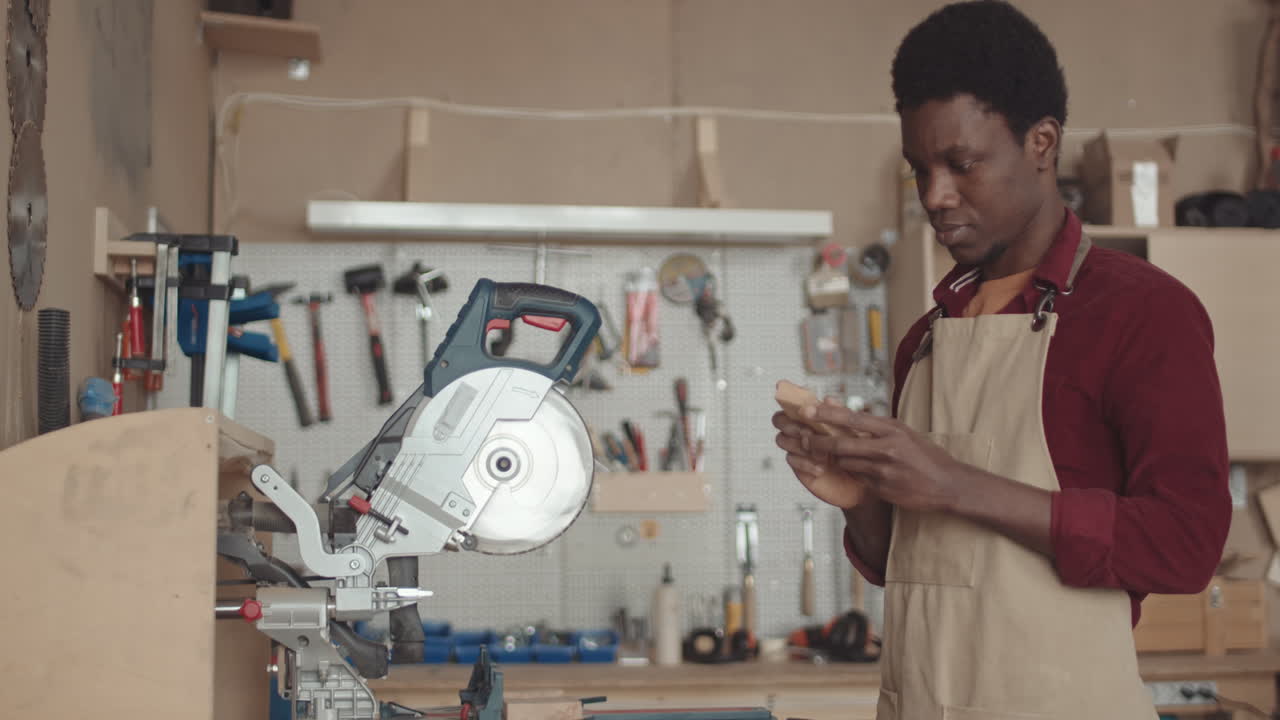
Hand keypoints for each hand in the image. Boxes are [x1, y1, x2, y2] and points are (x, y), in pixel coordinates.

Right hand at [772, 402, 867, 509]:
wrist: (863, 484)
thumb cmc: (860, 455)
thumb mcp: (856, 433)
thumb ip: (841, 416)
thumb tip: (827, 399)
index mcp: (815, 417)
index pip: (794, 403)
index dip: (788, 397)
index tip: (788, 392)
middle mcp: (803, 430)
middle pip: (779, 419)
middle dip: (791, 424)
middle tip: (807, 433)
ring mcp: (798, 448)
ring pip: (782, 439)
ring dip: (799, 444)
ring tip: (821, 454)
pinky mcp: (798, 466)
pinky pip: (790, 459)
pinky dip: (805, 463)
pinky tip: (821, 469)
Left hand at [802, 404, 966, 512]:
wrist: (948, 484)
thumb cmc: (926, 456)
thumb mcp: (904, 433)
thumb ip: (877, 426)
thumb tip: (848, 414)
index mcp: (892, 429)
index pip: (852, 418)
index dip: (826, 414)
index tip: (807, 410)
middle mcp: (886, 448)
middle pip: (841, 443)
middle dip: (818, 441)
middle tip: (804, 438)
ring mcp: (883, 470)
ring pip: (846, 462)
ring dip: (836, 459)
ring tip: (833, 454)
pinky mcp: (882, 488)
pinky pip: (857, 478)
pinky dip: (854, 473)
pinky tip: (860, 471)